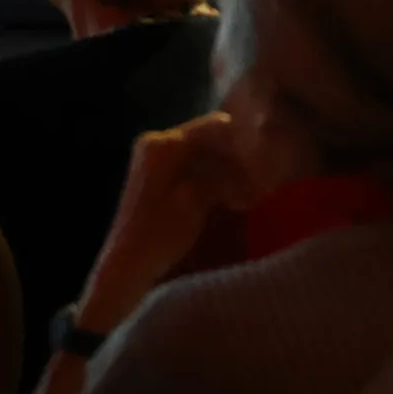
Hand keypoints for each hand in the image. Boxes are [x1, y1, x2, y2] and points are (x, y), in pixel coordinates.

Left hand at [78, 112, 243, 330]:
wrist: (126, 266)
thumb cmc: (161, 233)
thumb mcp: (198, 200)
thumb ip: (223, 173)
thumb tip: (252, 161)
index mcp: (164, 144)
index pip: (214, 127)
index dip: (242, 142)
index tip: (266, 160)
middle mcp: (155, 144)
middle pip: (207, 140)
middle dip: (235, 157)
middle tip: (261, 178)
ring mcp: (152, 161)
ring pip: (201, 155)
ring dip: (225, 170)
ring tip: (249, 192)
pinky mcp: (154, 179)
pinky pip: (190, 168)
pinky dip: (210, 179)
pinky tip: (229, 199)